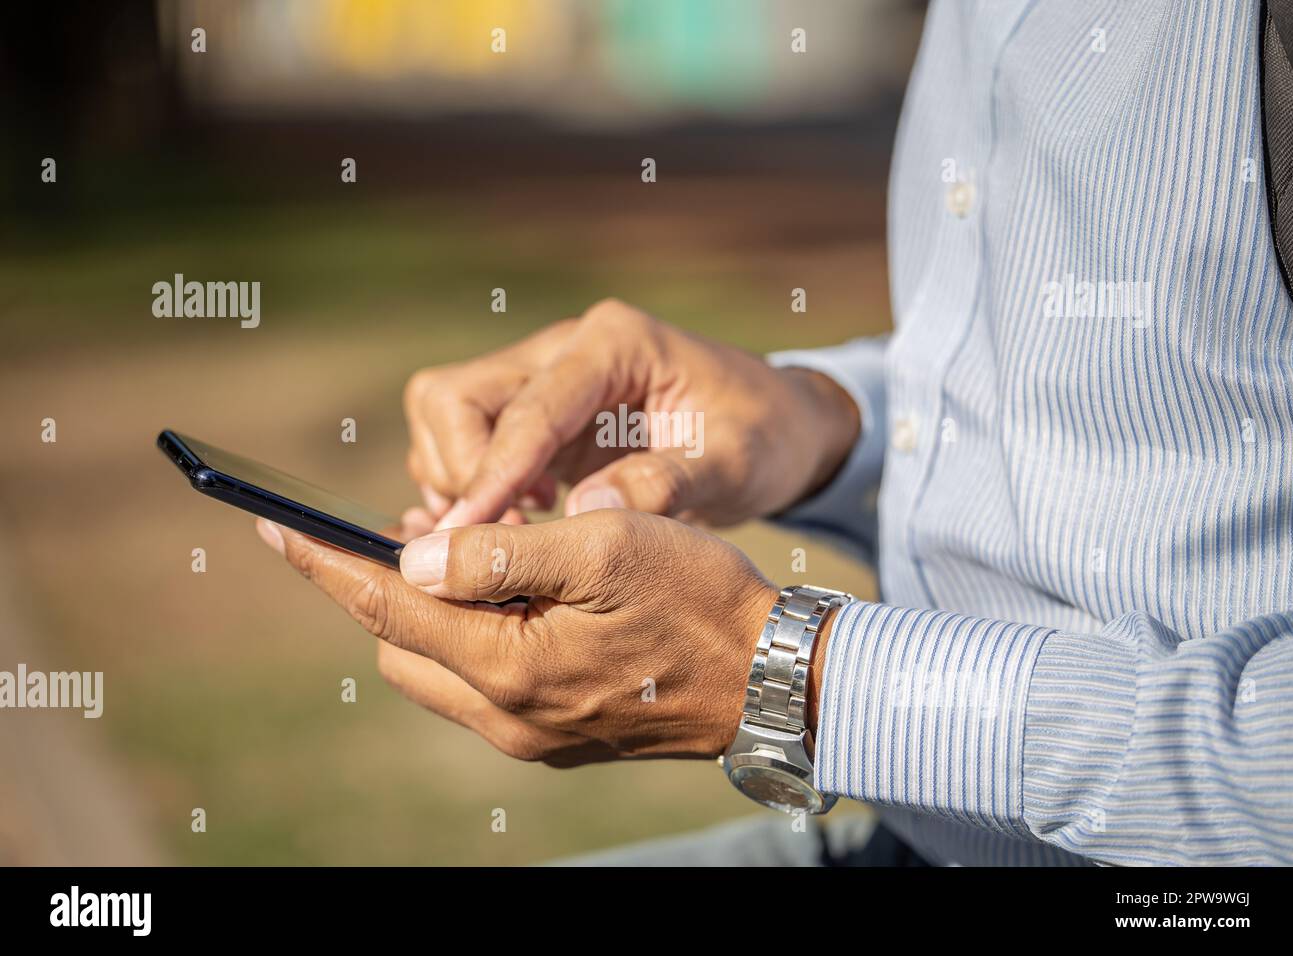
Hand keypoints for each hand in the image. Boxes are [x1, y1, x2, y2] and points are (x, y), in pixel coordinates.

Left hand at [255, 510, 781, 765]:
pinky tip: (510, 594)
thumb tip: (412, 550)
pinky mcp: (555, 734)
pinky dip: (471, 635)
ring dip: (432, 609)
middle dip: (386, 583)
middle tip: (414, 523)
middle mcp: (505, 715)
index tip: (273, 525)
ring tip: (468, 549)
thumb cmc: (699, 598)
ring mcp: (529, 733)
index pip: (386, 603)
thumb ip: (500, 551)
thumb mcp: (603, 546)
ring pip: (436, 666)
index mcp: (508, 665)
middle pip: (400, 643)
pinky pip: (479, 684)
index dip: (326, 560)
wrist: (772, 679)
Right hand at [403, 298, 859, 528]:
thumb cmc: (763, 438)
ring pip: (447, 416)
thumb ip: (667, 483)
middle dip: (463, 471)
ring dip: (462, 481)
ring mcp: (545, 379)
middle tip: (509, 536)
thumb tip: (583, 510)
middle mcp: (566, 350)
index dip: (491, 474)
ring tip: (524, 529)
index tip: (466, 535)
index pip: (529, 408)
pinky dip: (471, 486)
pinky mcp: (537, 416)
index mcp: (614, 343)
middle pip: (455, 396)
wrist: (777, 427)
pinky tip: (520, 522)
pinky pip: (466, 443)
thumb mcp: (737, 464)